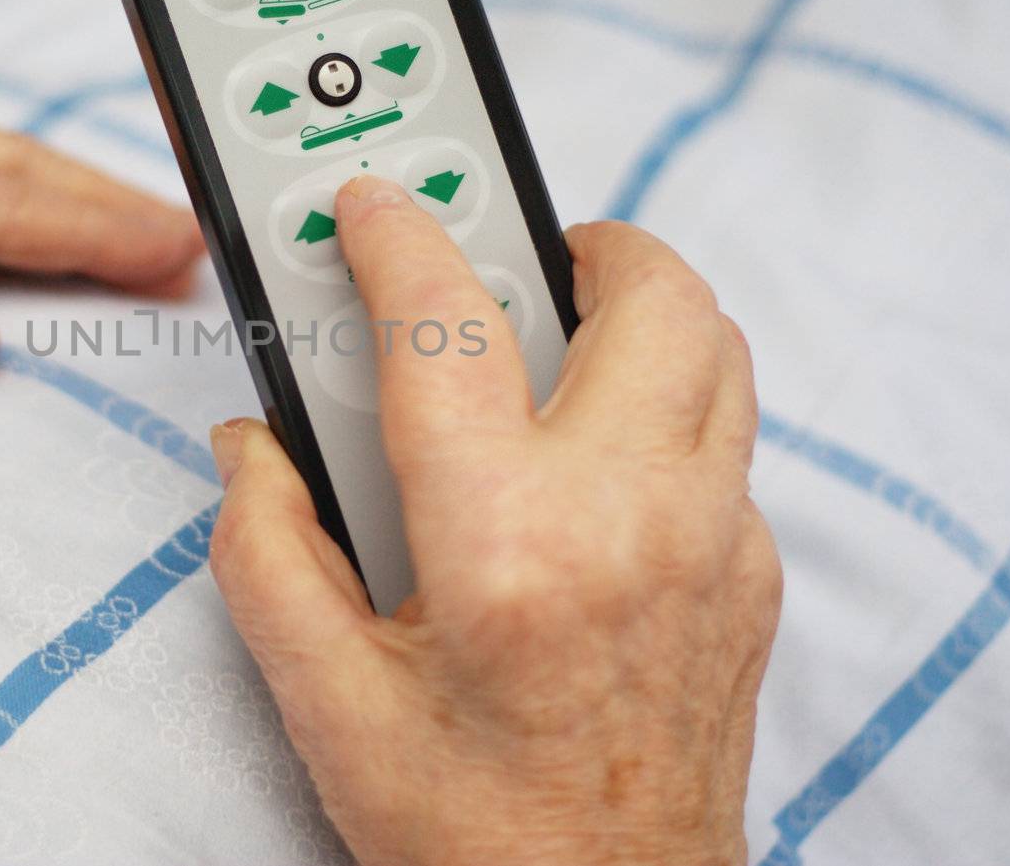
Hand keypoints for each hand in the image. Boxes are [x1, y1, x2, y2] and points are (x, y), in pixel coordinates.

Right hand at [208, 177, 780, 865]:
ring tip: (556, 332)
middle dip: (572, 240)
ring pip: (715, 348)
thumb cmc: (468, 833)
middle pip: (649, 294)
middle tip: (505, 256)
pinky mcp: (754, 577)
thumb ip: (265, 551)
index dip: (394, 235)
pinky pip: (727, 436)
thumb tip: (256, 446)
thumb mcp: (321, 700)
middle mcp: (631, 521)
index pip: (445, 323)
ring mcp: (714, 545)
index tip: (367, 207)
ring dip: (635, 310)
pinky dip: (663, 403)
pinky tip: (592, 456)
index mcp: (503, 543)